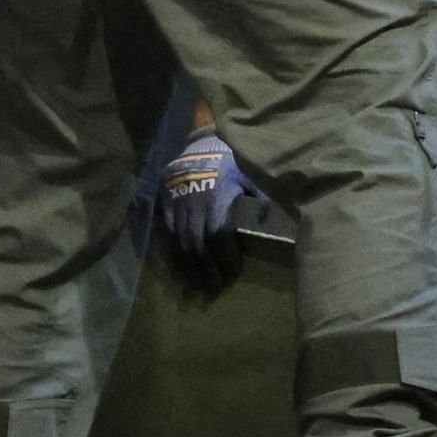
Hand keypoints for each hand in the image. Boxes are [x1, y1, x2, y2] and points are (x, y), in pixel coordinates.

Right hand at [160, 130, 250, 296]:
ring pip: (181, 243)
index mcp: (217, 199)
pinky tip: (180, 269)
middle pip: (199, 245)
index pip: (219, 236)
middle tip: (213, 290)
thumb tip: (270, 219)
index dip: (225, 258)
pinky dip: (173, 254)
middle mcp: (195, 205)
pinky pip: (167, 234)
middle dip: (206, 270)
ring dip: (189, 267)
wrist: (199, 146)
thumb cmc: (230, 163)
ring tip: (196, 286)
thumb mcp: (250, 175)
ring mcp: (178, 206)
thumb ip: (261, 196)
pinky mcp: (166, 205)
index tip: (232, 275)